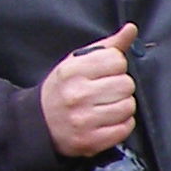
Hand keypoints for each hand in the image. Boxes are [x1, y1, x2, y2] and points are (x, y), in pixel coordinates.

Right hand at [41, 23, 137, 156]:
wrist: (39, 123)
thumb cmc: (63, 89)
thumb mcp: (77, 62)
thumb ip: (107, 46)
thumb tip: (131, 29)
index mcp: (72, 71)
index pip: (117, 60)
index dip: (115, 66)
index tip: (105, 73)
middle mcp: (77, 95)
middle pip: (126, 84)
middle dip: (120, 86)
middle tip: (106, 91)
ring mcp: (84, 120)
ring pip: (129, 106)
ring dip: (123, 106)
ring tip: (106, 106)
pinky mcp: (91, 141)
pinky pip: (126, 128)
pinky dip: (122, 124)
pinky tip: (108, 120)